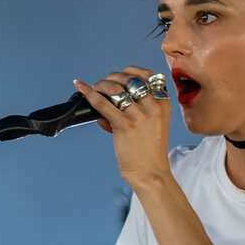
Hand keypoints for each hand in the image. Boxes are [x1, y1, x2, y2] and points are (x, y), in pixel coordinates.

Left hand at [74, 67, 172, 187]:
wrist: (150, 172)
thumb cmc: (149, 151)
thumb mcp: (153, 125)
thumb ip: (138, 110)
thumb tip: (109, 101)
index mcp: (163, 104)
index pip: (147, 76)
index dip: (129, 72)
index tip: (119, 77)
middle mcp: (153, 107)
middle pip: (130, 80)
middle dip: (113, 78)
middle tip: (103, 85)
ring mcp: (140, 116)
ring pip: (116, 89)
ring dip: (101, 85)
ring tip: (94, 88)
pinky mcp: (125, 125)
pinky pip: (103, 104)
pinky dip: (90, 94)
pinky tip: (81, 87)